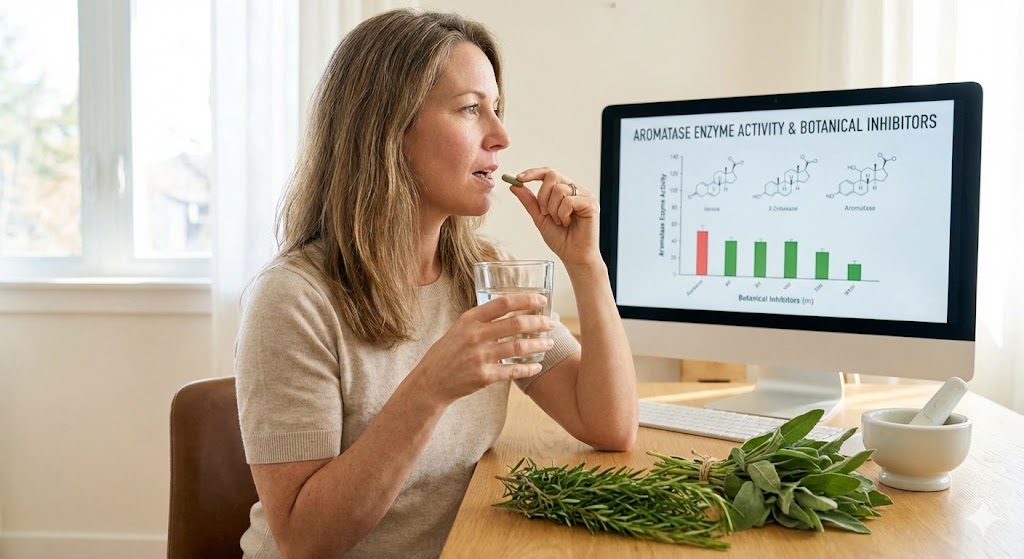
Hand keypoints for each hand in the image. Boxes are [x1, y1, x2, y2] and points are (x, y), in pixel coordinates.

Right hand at [412, 292, 554, 405]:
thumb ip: (481, 320)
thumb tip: (511, 310)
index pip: (503, 303)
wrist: (431, 381)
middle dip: (539, 322)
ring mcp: (480, 356)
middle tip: (551, 323)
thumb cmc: (448, 352)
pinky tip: (537, 366)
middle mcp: (475, 336)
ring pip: (518, 346)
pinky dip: (529, 368)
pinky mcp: (484, 376)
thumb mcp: (459, 328)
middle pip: (516, 324)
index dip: (525, 299)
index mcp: (469, 320)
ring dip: (538, 344)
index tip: (541, 299)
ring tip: (549, 343)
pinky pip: (513, 370)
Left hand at [509, 167, 600, 266]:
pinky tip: (566, 223)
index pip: (548, 172)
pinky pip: (569, 200)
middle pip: (552, 175)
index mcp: (565, 190)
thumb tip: (514, 186)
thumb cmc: (561, 239)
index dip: (533, 173)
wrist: (573, 256)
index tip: (518, 178)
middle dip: (542, 196)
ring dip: (553, 209)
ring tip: (559, 222)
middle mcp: (576, 189)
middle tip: (545, 213)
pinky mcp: (590, 203)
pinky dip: (562, 214)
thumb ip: (529, 201)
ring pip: (559, 189)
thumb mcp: (540, 218)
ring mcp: (584, 195)